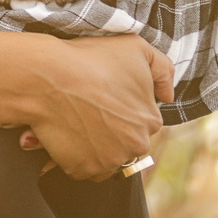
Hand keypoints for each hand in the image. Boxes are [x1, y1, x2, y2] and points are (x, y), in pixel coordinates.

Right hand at [4, 34, 171, 180]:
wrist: (49, 76)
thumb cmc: (91, 58)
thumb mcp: (136, 47)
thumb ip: (163, 69)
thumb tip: (168, 96)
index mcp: (151, 121)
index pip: (141, 122)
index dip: (122, 108)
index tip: (105, 97)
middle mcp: (135, 146)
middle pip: (125, 143)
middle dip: (111, 130)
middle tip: (89, 108)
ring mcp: (109, 161)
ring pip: (105, 158)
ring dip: (94, 145)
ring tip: (77, 120)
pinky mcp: (82, 169)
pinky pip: (81, 167)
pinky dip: (74, 155)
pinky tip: (66, 132)